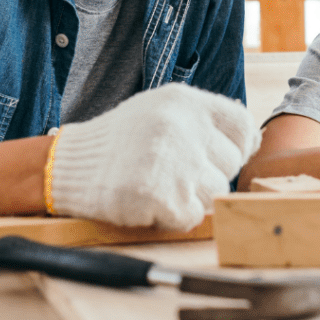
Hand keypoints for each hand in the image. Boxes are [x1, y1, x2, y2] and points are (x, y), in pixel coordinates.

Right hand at [50, 83, 260, 229]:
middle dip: (207, 175)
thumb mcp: (162, 109)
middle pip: (230, 166)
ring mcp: (174, 162)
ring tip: (159, 184)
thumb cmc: (120, 140)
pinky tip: (150, 201)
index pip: (243, 127)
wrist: (68, 164)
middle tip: (172, 172)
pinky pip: (192, 217)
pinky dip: (175, 217)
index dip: (237, 148)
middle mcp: (184, 127)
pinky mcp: (160, 195)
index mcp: (187, 102)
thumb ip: (204, 121)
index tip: (216, 157)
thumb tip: (251, 140)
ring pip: (214, 194)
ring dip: (191, 198)